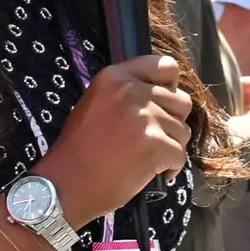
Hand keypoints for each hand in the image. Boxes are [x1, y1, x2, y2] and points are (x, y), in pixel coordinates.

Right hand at [38, 56, 193, 222]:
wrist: (66, 184)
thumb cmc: (79, 149)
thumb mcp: (97, 103)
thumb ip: (127, 92)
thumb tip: (167, 93)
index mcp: (115, 76)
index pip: (166, 67)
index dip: (170, 88)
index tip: (162, 105)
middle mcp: (132, 91)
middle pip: (181, 101)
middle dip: (172, 123)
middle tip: (152, 139)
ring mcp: (145, 117)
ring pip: (183, 130)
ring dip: (171, 147)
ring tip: (147, 158)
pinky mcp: (155, 144)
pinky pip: (180, 155)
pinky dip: (171, 168)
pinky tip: (152, 173)